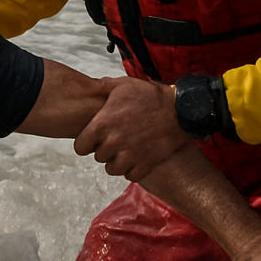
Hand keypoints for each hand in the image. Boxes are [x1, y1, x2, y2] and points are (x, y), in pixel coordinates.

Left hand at [74, 77, 191, 180]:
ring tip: (126, 149)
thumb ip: (102, 87)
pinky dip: (133, 169)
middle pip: (98, 157)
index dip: (87, 142)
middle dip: (104, 149)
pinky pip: (130, 175)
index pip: (80, 147)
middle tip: (116, 139)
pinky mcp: (146, 165)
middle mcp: (113, 143)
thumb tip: (90, 86)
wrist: (180, 109)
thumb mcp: (123, 85)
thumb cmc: (150, 96)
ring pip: (112, 169)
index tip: (95, 138)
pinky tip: (137, 157)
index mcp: (102, 125)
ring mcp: (129, 156)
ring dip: (117, 161)